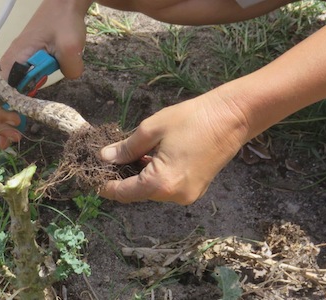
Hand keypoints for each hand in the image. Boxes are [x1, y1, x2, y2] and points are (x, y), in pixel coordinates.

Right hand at [0, 0, 87, 148]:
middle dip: (0, 122)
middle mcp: (10, 67)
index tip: (19, 121)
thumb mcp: (71, 42)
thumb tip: (70, 79)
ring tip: (12, 140)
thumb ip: (70, 65)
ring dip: (3, 121)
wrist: (64, 8)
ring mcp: (16, 70)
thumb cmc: (64, 22)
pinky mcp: (26, 72)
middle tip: (16, 139)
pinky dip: (13, 112)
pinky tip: (18, 126)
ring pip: (1, 100)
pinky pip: (14, 95)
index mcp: (14, 61)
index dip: (2, 112)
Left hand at [99, 90, 248, 204]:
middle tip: (111, 159)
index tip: (94, 177)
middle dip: (122, 178)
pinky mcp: (196, 189)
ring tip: (130, 155)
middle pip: (138, 192)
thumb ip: (126, 148)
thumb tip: (105, 158)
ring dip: (139, 176)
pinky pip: (167, 187)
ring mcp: (188, 195)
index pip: (124, 193)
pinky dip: (155, 176)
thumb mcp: (151, 129)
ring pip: (153, 190)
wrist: (232, 117)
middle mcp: (175, 196)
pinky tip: (151, 158)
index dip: (106, 186)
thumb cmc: (191, 119)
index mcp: (162, 183)